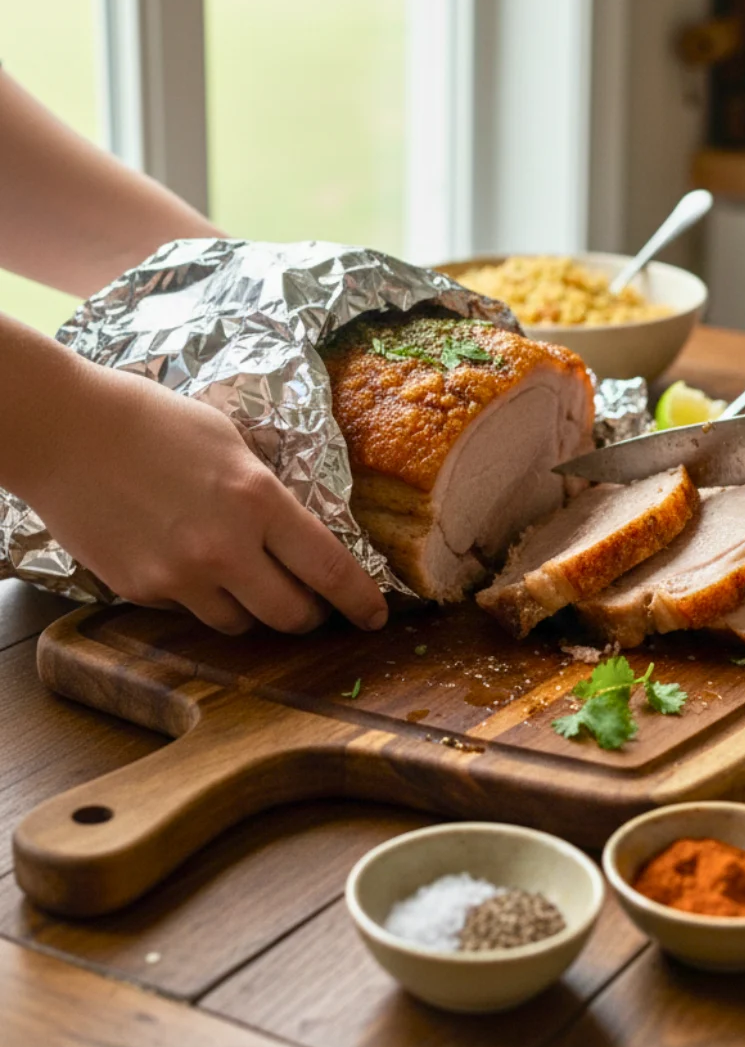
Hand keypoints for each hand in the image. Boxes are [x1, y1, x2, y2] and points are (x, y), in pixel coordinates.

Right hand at [28, 363, 387, 635]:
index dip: (359, 600)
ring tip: (242, 579)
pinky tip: (183, 561)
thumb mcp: (231, 442)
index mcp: (259, 499)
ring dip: (253, 610)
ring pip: (240, 624)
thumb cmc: (152, 421)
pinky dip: (199, 598)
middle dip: (309, 615)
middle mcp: (225, 548)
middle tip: (309, 604)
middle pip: (291, 615)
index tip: (374, 615)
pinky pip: (188, 612)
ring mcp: (180, 577)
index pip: (329, 568)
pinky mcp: (142, 591)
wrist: (67, 432)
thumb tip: (293, 530)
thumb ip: (265, 491)